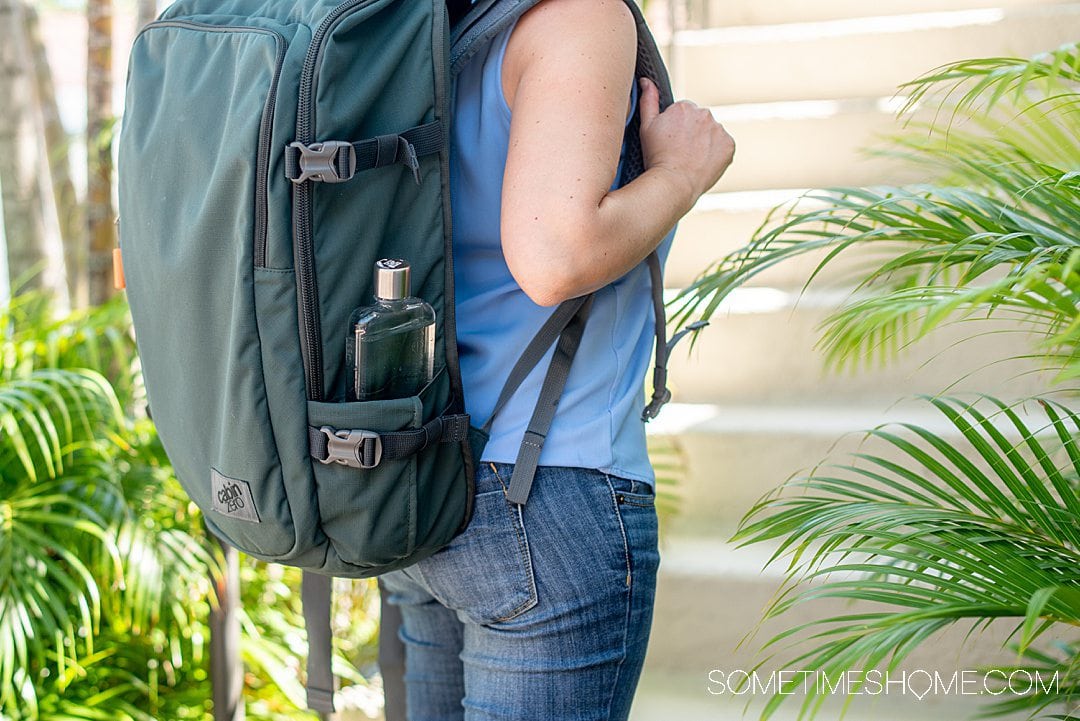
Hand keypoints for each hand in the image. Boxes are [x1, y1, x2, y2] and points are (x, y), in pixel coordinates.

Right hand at [638, 77, 734, 202]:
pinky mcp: (729, 145)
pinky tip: (703, 163)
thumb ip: (648, 100)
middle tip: (680, 151)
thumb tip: (646, 81)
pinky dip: (716, 153)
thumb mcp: (646, 126)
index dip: (676, 128)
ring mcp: (719, 130)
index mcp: (684, 107)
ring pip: (712, 133)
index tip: (671, 142)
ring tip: (691, 159)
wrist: (674, 183)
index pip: (684, 112)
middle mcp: (704, 114)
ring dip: (705, 142)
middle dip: (692, 133)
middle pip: (699, 121)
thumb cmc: (656, 157)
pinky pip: (723, 146)